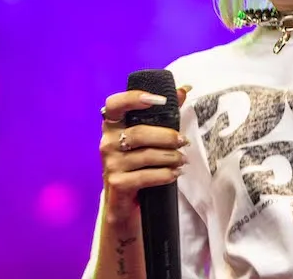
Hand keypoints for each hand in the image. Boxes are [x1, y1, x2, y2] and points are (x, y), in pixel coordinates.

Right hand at [99, 86, 190, 225]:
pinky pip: (145, 176)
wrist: (123, 202)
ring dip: (170, 157)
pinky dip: (164, 174)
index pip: (114, 104)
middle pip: (139, 133)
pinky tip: (175, 173)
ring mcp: (110, 164)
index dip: (134, 98)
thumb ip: (164, 113)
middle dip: (167, 136)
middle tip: (184, 141)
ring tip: (183, 159)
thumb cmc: (138, 163)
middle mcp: (107, 142)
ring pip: (145, 155)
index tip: (160, 100)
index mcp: (112, 125)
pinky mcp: (117, 183)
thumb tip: (184, 89)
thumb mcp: (148, 137)